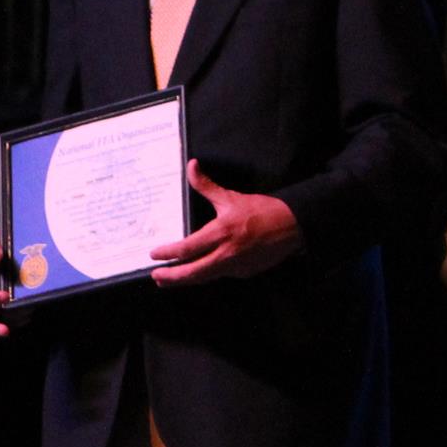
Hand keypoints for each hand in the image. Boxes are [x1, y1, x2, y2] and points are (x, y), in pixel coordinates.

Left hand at [150, 160, 304, 285]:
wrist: (292, 226)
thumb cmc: (261, 210)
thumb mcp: (230, 197)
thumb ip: (206, 185)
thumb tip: (191, 166)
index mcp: (220, 233)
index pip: (187, 249)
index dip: (168, 253)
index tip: (154, 254)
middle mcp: (226, 254)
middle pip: (192, 273)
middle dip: (172, 277)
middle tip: (156, 276)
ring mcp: (235, 267)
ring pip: (205, 278)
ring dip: (186, 280)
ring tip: (170, 280)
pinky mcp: (244, 273)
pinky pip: (220, 275)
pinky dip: (207, 274)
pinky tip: (198, 272)